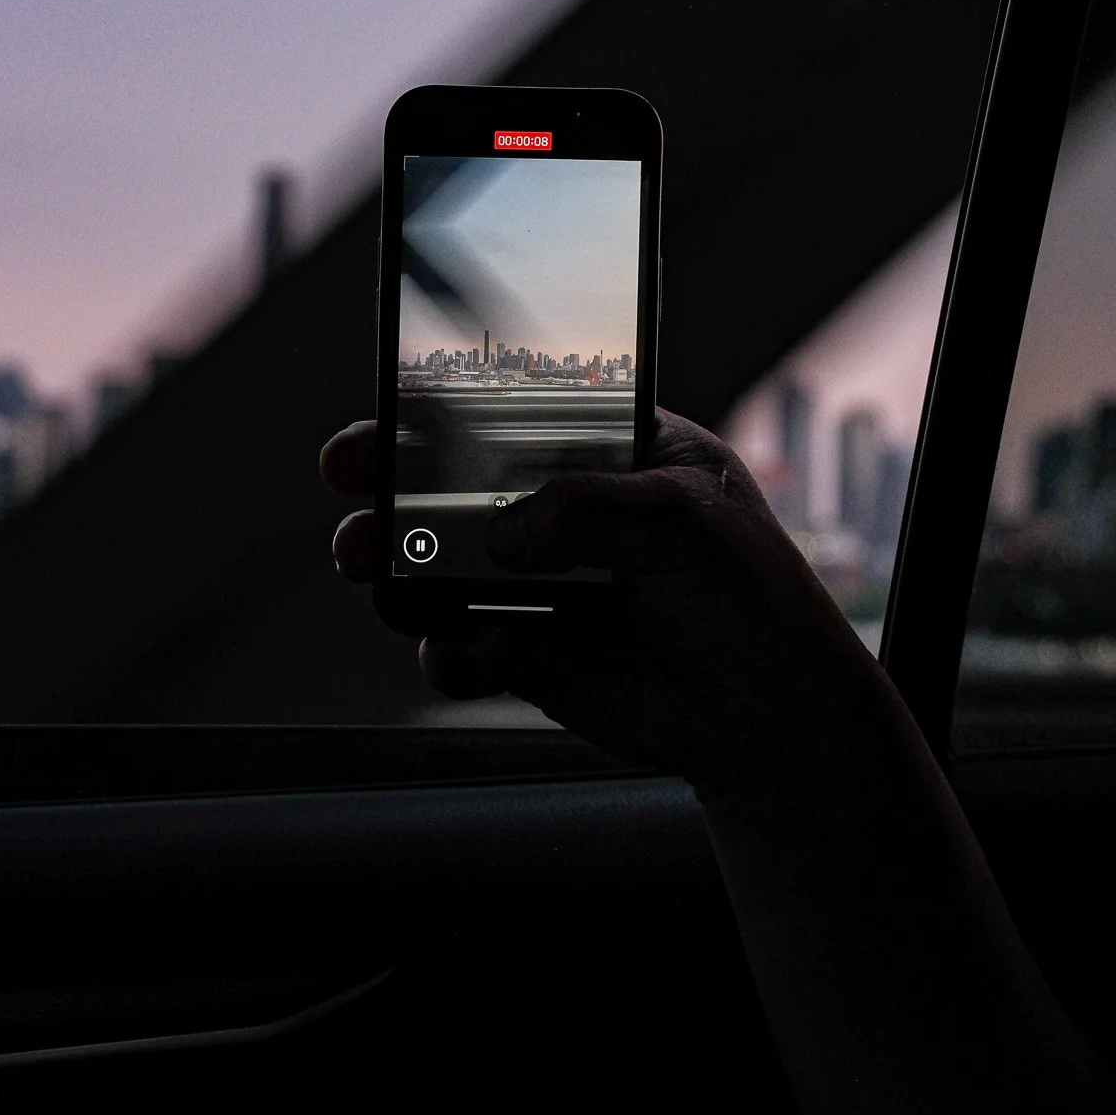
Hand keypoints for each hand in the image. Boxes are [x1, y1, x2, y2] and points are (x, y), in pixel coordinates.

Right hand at [320, 409, 888, 786]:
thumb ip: (588, 508)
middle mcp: (558, 512)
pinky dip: (453, 651)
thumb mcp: (682, 517)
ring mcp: (534, 584)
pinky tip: (481, 649)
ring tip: (370, 562)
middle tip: (348, 475)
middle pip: (450, 483)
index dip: (446, 400)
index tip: (393, 399)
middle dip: (388, 479)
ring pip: (435, 567)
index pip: (513, 408)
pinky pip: (458, 649)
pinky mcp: (523, 655)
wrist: (767, 715)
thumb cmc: (747, 594)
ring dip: (391, 563)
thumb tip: (504, 533)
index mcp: (605, 450)